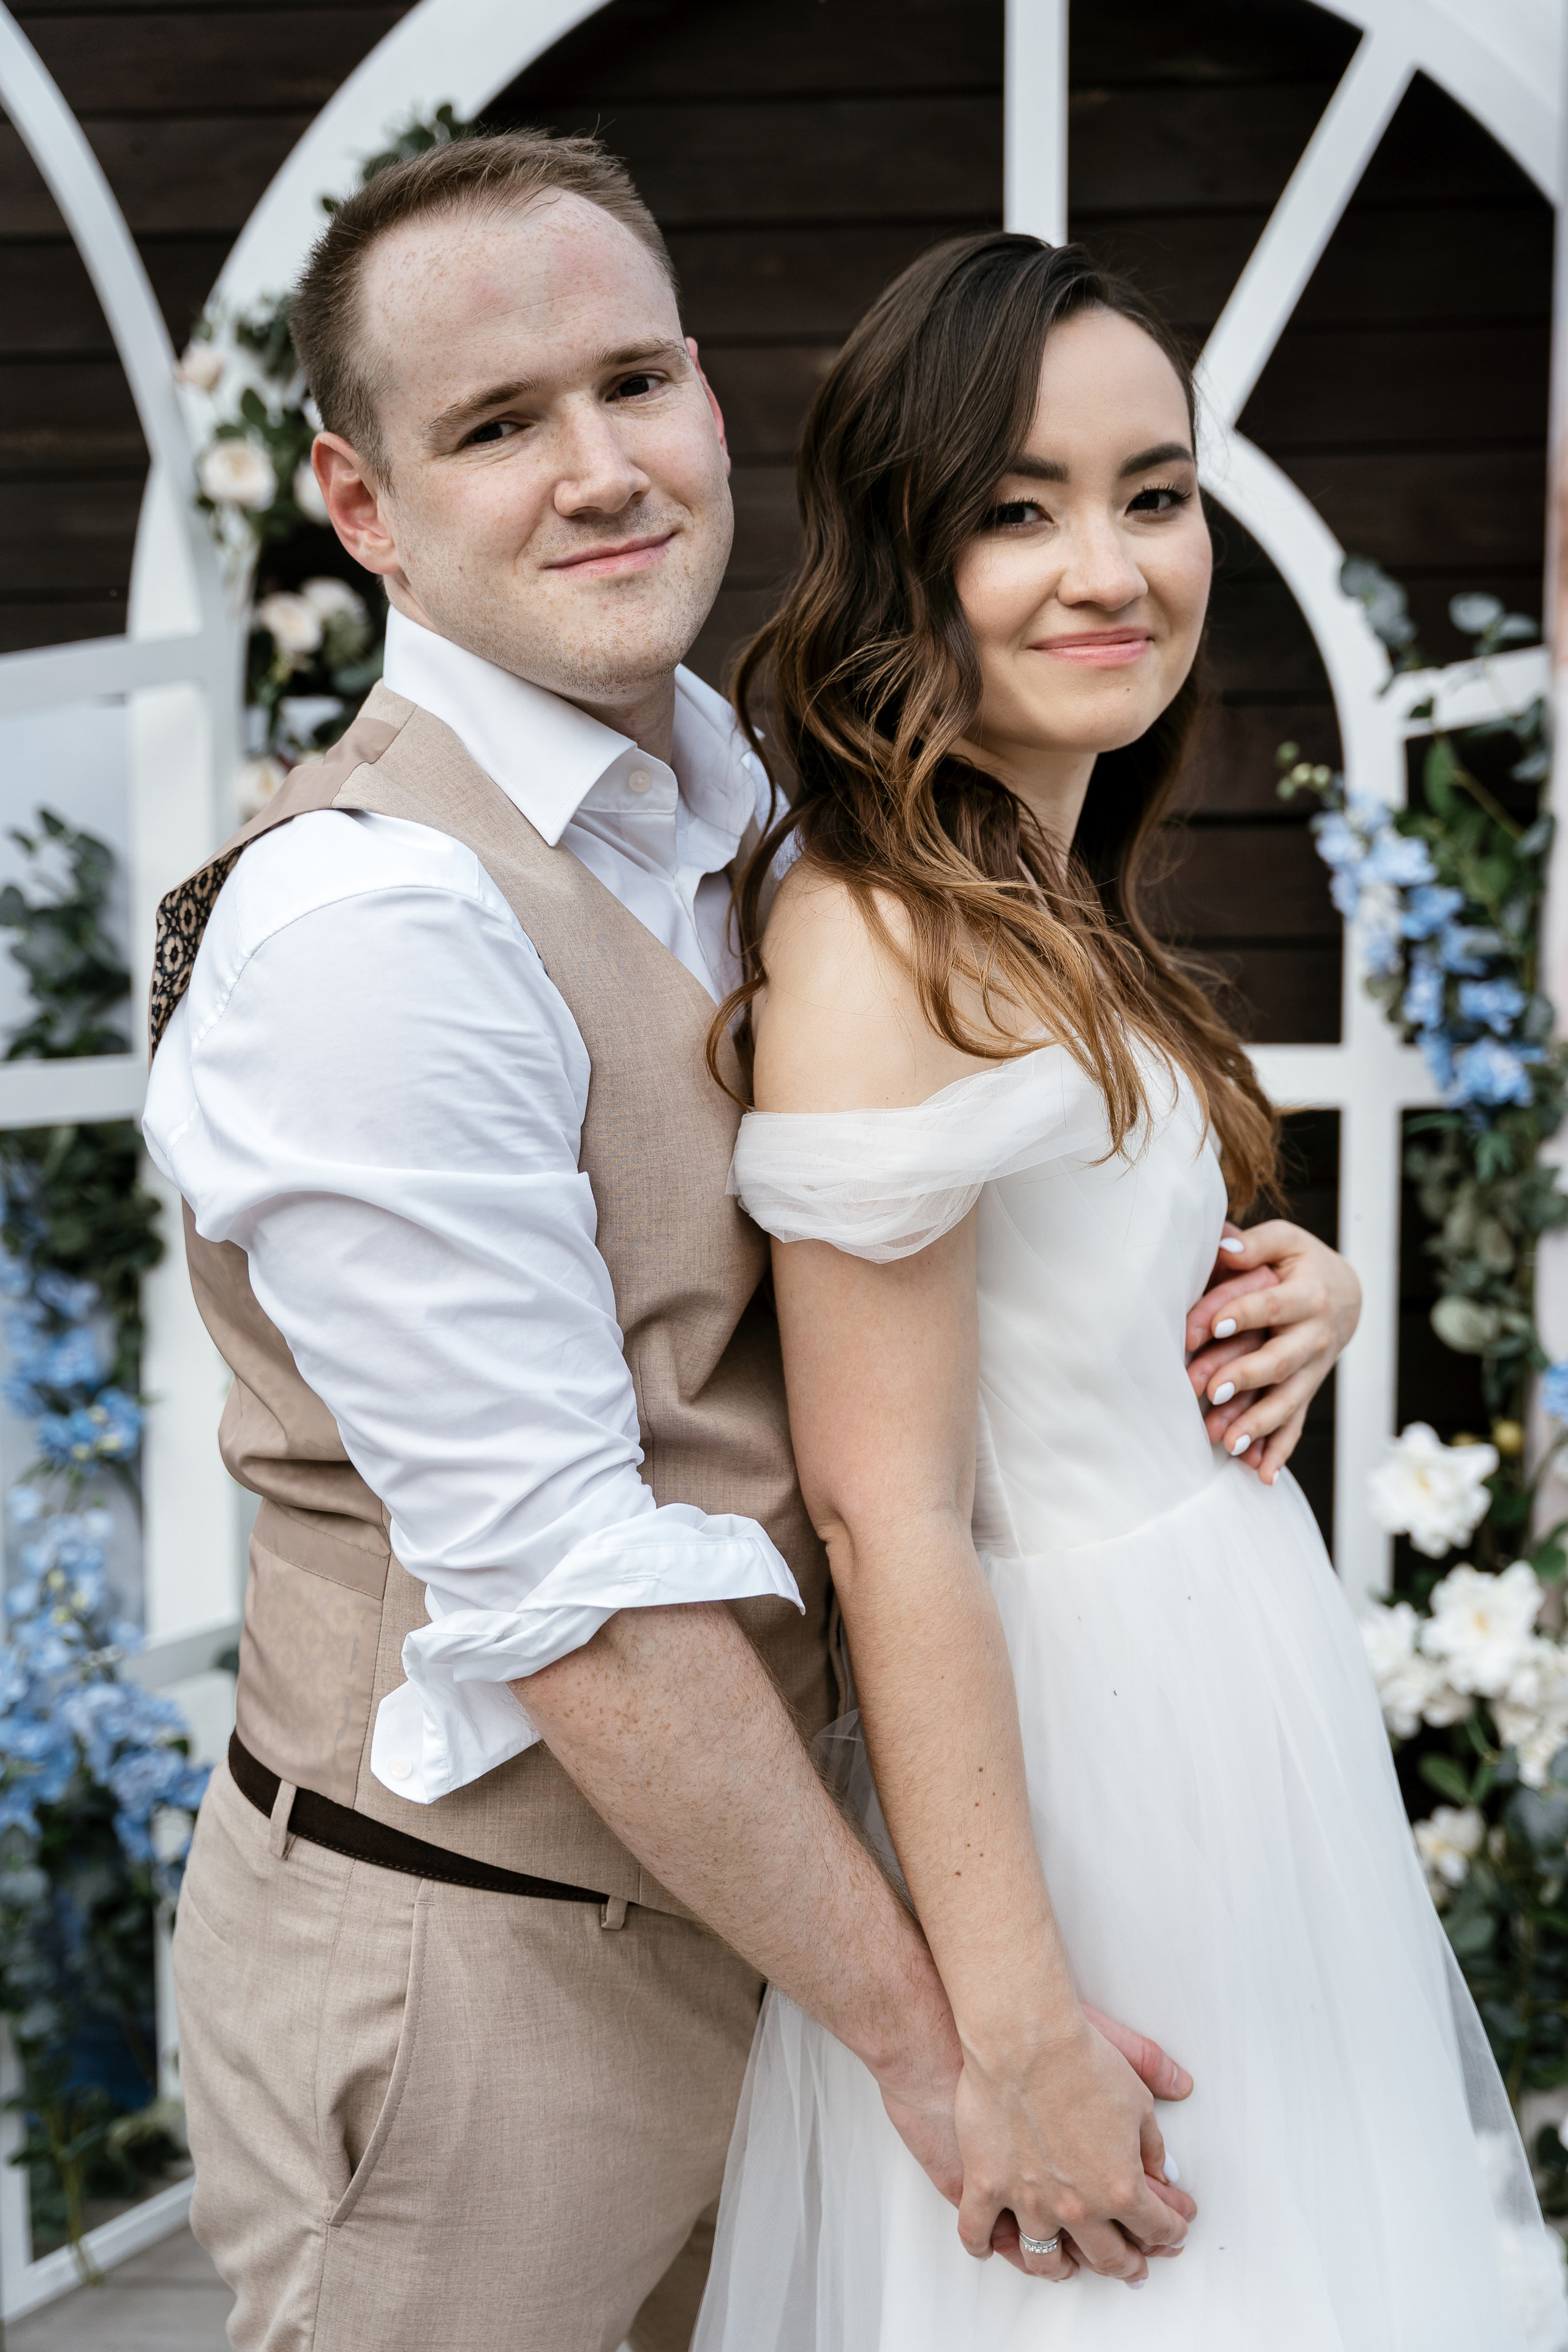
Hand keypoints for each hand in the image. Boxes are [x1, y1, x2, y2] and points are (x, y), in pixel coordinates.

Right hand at [952, 2010, 1191, 2284]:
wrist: (1025, 2038)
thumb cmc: (1080, 2059)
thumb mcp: (1137, 2100)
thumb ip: (1151, 2144)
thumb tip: (1161, 2169)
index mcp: (1120, 2186)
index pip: (1155, 2226)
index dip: (1171, 2230)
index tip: (1173, 2230)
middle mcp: (1076, 2206)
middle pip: (1107, 2258)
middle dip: (1128, 2267)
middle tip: (1133, 2268)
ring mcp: (1028, 2201)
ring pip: (1044, 2260)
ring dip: (1059, 2270)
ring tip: (1065, 2267)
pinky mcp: (986, 2185)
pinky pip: (978, 2232)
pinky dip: (983, 2245)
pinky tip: (990, 2247)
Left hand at [1186, 1220, 1360, 1483]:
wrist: (1345, 1293)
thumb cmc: (1301, 1264)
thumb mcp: (1285, 1242)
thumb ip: (1255, 1244)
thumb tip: (1223, 1246)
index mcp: (1309, 1294)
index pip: (1273, 1305)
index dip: (1243, 1313)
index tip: (1212, 1326)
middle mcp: (1316, 1336)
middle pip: (1281, 1360)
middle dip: (1245, 1377)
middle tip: (1209, 1390)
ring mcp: (1314, 1368)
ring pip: (1289, 1400)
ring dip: (1259, 1423)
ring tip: (1228, 1443)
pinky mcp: (1307, 1389)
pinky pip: (1296, 1423)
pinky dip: (1281, 1451)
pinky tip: (1262, 1476)